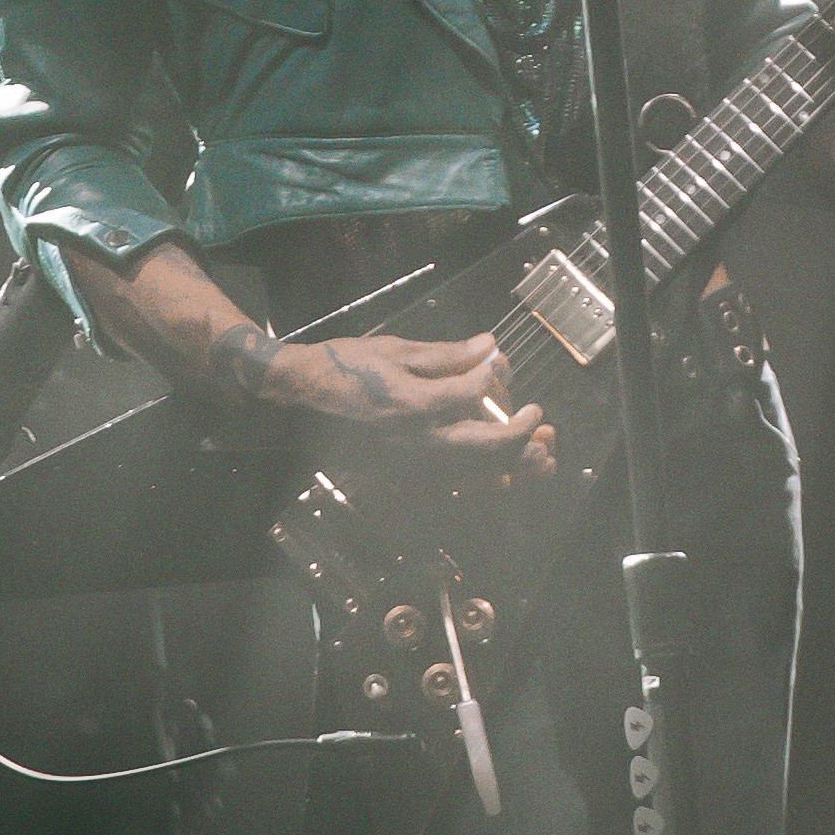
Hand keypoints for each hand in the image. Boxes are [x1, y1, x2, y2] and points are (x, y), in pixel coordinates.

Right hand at [254, 326, 554, 479]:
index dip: (493, 375)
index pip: (472, 391)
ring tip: (538, 452)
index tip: (499, 362)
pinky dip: (484, 481)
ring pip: (476, 474)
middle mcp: (416, 442)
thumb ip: (446, 354)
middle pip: (487, 447)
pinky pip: (455, 487)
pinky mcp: (403, 479)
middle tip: (539, 416)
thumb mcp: (393, 350)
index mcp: (413, 404)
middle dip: (522, 435)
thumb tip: (488, 347)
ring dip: (512, 464)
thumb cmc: (339, 371)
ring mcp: (411, 467)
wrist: (294, 407)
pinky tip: (499, 472)